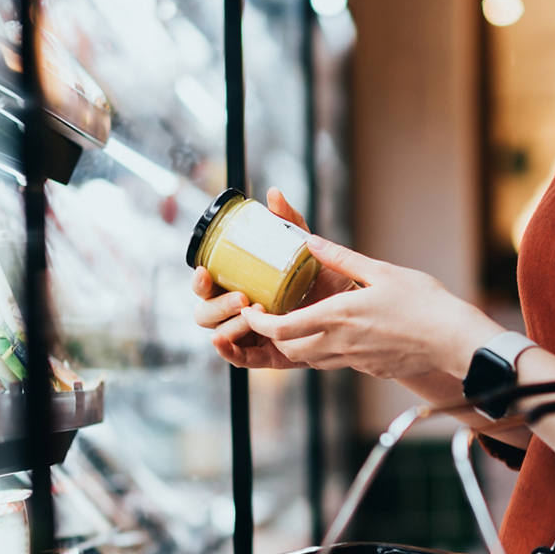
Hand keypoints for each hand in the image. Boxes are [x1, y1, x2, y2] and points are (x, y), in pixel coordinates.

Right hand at [192, 188, 350, 368]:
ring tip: (252, 313)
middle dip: (216, 304)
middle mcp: (239, 312)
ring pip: (221, 333)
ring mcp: (251, 335)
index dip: (200, 281)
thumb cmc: (323, 279)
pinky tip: (224, 342)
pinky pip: (240, 358)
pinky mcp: (266, 355)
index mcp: (240, 286)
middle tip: (242, 297)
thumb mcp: (305, 250)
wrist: (354, 309)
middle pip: (206, 312)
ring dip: (230, 324)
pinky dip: (228, 352)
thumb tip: (273, 194)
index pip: (208, 286)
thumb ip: (289, 223)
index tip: (205, 270)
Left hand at [239, 236, 503, 380]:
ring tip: (300, 323)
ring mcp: (354, 361)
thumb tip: (311, 241)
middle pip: (290, 350)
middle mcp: (340, 344)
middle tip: (271, 317)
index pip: (281, 330)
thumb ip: (342, 258)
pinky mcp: (370, 369)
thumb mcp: (380, 271)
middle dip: (274, 337)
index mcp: (337, 317)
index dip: (258, 324)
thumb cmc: (423, 303)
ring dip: (299, 345)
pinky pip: (337, 363)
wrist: (453, 340)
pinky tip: (340, 333)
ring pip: (312, 360)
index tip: (251, 311)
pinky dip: (326, 350)